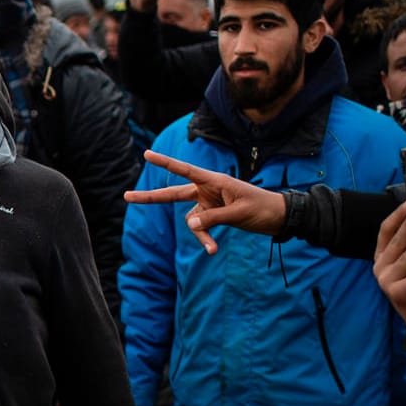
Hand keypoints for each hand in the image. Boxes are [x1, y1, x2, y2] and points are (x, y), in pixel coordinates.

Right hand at [123, 149, 287, 253]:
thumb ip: (212, 218)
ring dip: (200, 235)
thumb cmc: (262, 208)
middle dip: (151, 198)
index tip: (147, 155)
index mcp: (214, 181)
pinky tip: (213, 250)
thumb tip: (188, 223)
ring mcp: (209, 204)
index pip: (185, 170)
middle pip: (173, 194)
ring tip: (212, 249)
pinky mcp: (213, 215)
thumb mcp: (238, 213)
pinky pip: (201, 228)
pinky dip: (205, 239)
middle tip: (126, 196)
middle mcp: (207, 190)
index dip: (165, 163)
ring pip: (191, 220)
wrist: (279, 218)